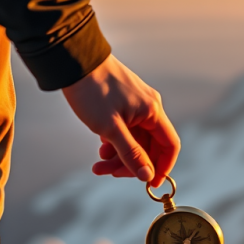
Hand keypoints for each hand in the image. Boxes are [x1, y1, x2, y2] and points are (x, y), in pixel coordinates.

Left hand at [62, 54, 179, 186]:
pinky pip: (126, 131)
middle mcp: (149, 108)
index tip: (149, 183)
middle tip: (110, 173)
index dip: (163, 167)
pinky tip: (101, 147)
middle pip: (150, 147)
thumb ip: (131, 154)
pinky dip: (115, 143)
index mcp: (152, 111)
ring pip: (135, 141)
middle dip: (131, 163)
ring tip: (99, 163)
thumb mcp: (110, 128)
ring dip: (119, 156)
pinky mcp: (123, 105)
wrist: (73, 60)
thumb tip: (147, 176)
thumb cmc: (92, 91)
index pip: (170, 146)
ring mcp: (136, 106)